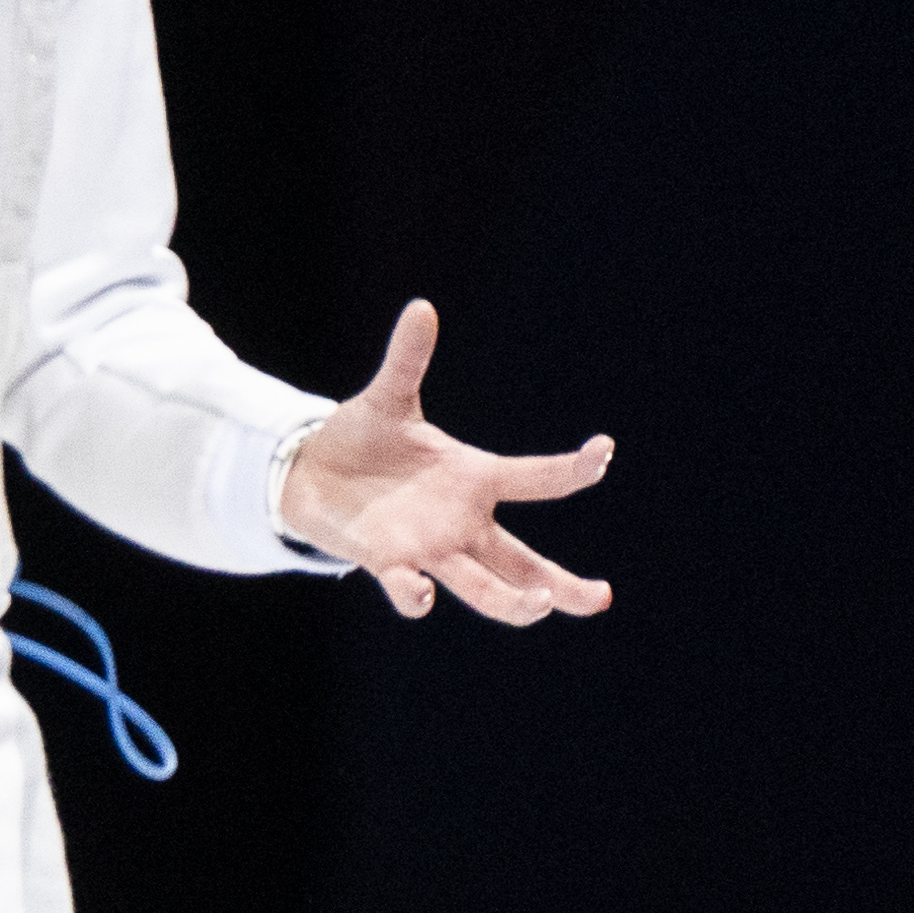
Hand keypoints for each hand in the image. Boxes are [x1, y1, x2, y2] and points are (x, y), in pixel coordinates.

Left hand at [282, 299, 614, 624]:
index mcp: (475, 480)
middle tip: (600, 598)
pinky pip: (407, 587)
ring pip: (482, 588)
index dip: (572, 468)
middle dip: (562, 585)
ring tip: (539, 605)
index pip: (537, 479)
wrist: (310, 472)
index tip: (603, 451)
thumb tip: (422, 307)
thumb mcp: (388, 398)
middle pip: (525, 564)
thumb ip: (407, 359)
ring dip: (512, 602)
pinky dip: (414, 594)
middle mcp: (462, 523)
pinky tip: (422, 594)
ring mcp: (429, 549)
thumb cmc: (364, 438)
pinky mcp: (387, 562)